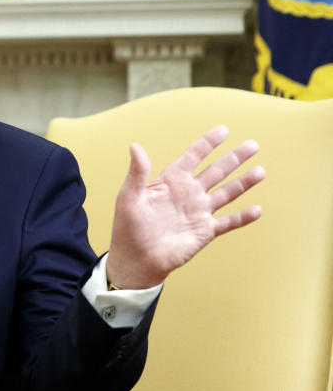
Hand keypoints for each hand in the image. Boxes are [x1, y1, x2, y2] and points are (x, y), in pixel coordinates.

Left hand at [106, 125, 264, 289]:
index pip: (192, 157)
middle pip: (216, 171)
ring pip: (226, 193)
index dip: (207, 143)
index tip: (223, 130)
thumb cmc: (128, 228)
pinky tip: (257, 210)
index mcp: (170, 182)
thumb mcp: (129, 197)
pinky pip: (228, 222)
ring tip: (261, 171)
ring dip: (243, 182)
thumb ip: (137, 173)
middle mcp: (188, 194)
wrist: (137, 260)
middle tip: (253, 144)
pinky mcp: (205, 231)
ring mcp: (198, 212)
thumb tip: (135, 146)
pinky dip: (243, 217)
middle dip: (234, 158)